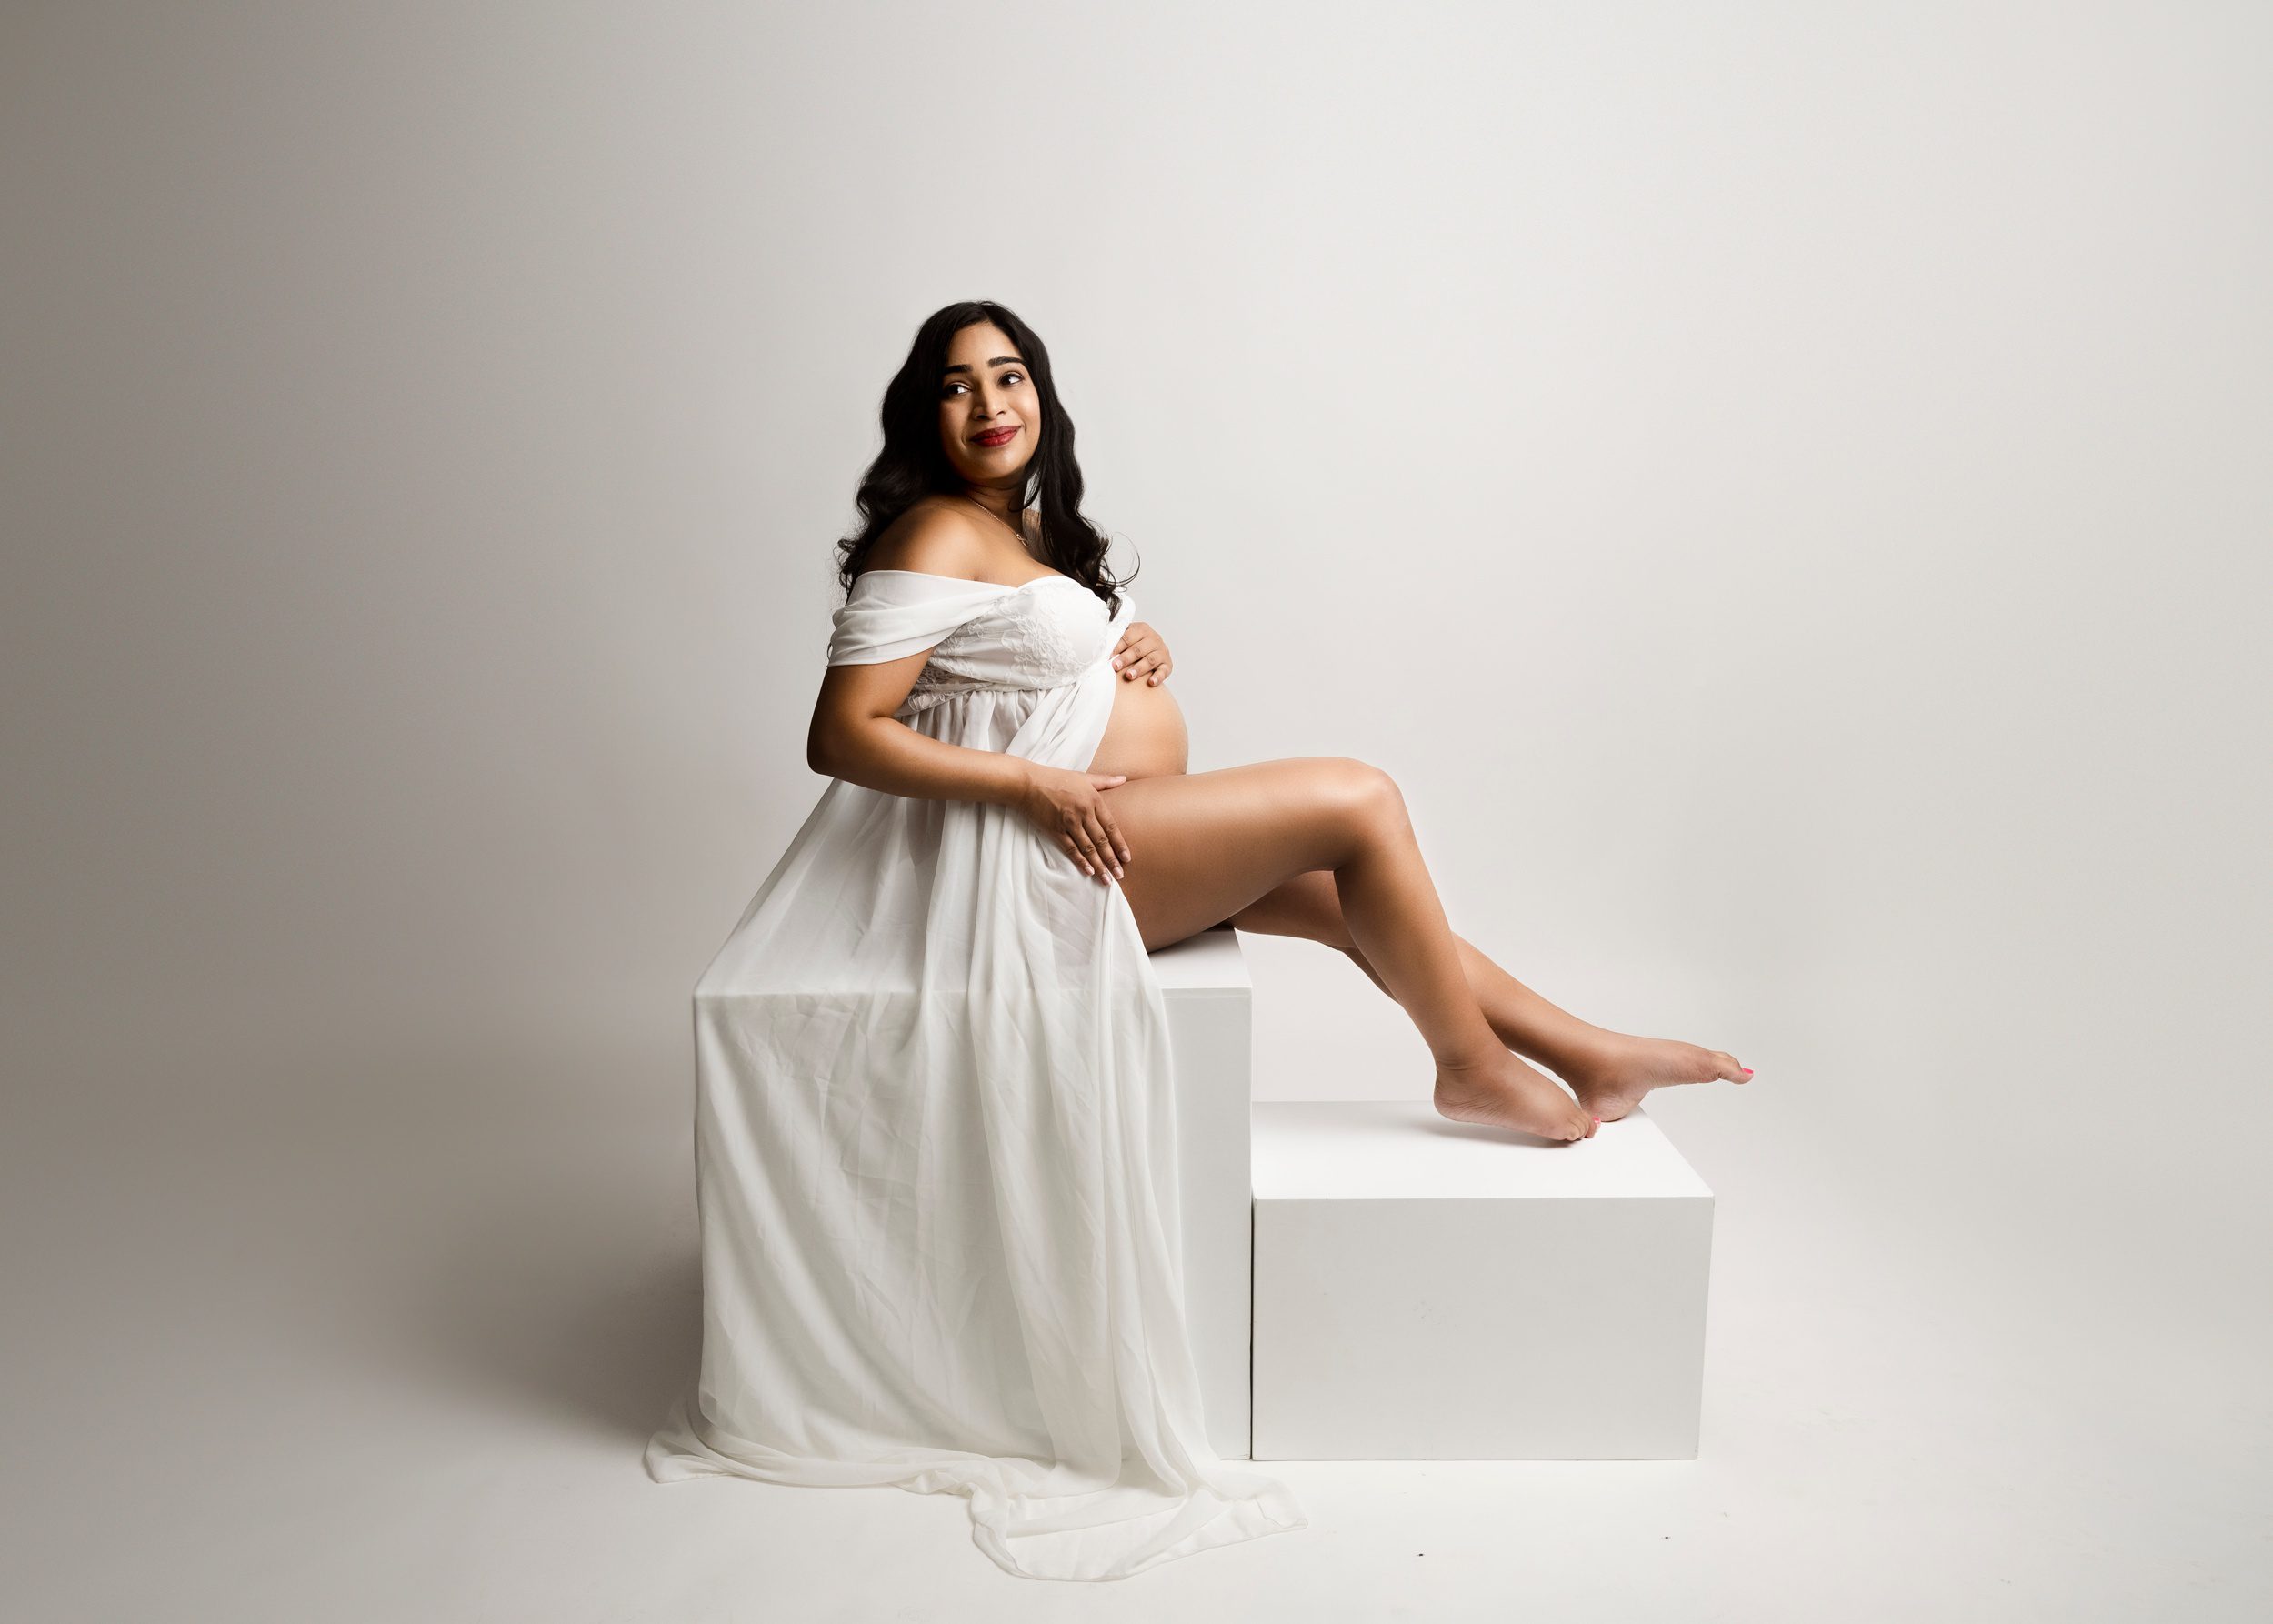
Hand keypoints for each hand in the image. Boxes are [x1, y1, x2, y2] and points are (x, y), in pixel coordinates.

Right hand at [1017, 765, 1131, 880]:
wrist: (1028, 783)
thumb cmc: (1057, 778)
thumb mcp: (1084, 777)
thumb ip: (1106, 780)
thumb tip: (1124, 778)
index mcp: (1093, 800)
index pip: (1111, 827)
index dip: (1120, 844)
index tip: (1127, 858)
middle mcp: (1083, 813)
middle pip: (1101, 841)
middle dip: (1112, 860)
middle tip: (1120, 875)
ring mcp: (1069, 823)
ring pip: (1088, 848)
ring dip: (1099, 865)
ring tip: (1107, 879)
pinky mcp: (1055, 830)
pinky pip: (1071, 849)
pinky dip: (1080, 861)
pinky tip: (1089, 871)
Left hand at [1109, 621, 1172, 685]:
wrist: (1151, 649)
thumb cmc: (1133, 644)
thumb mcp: (1126, 637)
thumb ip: (1115, 638)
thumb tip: (1098, 644)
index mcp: (1142, 629)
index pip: (1128, 637)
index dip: (1117, 647)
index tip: (1107, 656)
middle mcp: (1154, 639)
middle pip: (1139, 649)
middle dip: (1126, 658)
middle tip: (1115, 666)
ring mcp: (1162, 652)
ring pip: (1150, 660)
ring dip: (1139, 668)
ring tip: (1129, 676)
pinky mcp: (1167, 664)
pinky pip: (1164, 671)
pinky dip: (1158, 677)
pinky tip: (1151, 682)